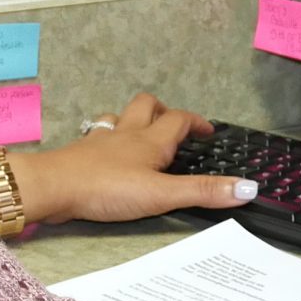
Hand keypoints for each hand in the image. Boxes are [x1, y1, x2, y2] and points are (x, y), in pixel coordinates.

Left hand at [11, 93, 238, 224]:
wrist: (53, 186)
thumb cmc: (106, 188)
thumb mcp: (161, 195)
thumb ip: (202, 192)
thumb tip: (247, 188)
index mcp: (150, 141)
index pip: (179, 120)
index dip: (196, 122)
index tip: (208, 130)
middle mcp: (126, 134)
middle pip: (146, 105)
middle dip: (163, 109)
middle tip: (173, 125)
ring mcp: (101, 141)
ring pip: (120, 117)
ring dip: (133, 120)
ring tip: (141, 134)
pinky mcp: (80, 153)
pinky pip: (98, 136)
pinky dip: (108, 139)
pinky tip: (107, 153)